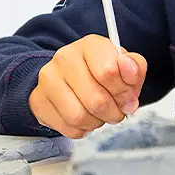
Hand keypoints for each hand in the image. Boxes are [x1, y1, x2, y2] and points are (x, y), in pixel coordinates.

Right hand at [28, 35, 147, 138]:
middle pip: (96, 100)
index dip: (124, 92)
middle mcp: (65, 58)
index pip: (109, 72)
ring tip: (100, 115)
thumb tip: (129, 69)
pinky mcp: (39, 100)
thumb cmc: (100, 72)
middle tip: (117, 111)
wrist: (68, 78)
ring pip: (79, 117)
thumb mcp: (125, 66)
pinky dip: (82, 129)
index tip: (128, 98)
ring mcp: (48, 79)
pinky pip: (67, 127)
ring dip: (97, 122)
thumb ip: (135, 68)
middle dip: (114, 113)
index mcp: (90, 45)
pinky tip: (85, 118)